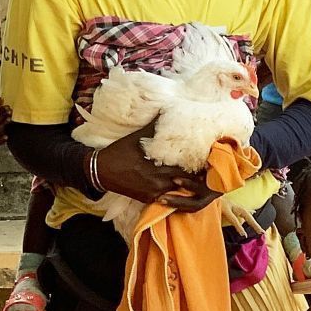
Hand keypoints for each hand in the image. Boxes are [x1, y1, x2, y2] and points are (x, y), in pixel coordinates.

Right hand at [94, 120, 212, 208]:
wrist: (99, 171)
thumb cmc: (118, 152)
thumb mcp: (136, 137)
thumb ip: (153, 128)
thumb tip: (166, 111)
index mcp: (154, 165)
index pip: (183, 166)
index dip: (197, 162)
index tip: (209, 157)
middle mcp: (156, 181)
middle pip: (184, 179)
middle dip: (196, 174)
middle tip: (210, 168)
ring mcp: (153, 192)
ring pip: (178, 189)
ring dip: (188, 184)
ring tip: (203, 178)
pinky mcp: (148, 199)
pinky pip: (168, 197)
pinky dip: (177, 192)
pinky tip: (185, 187)